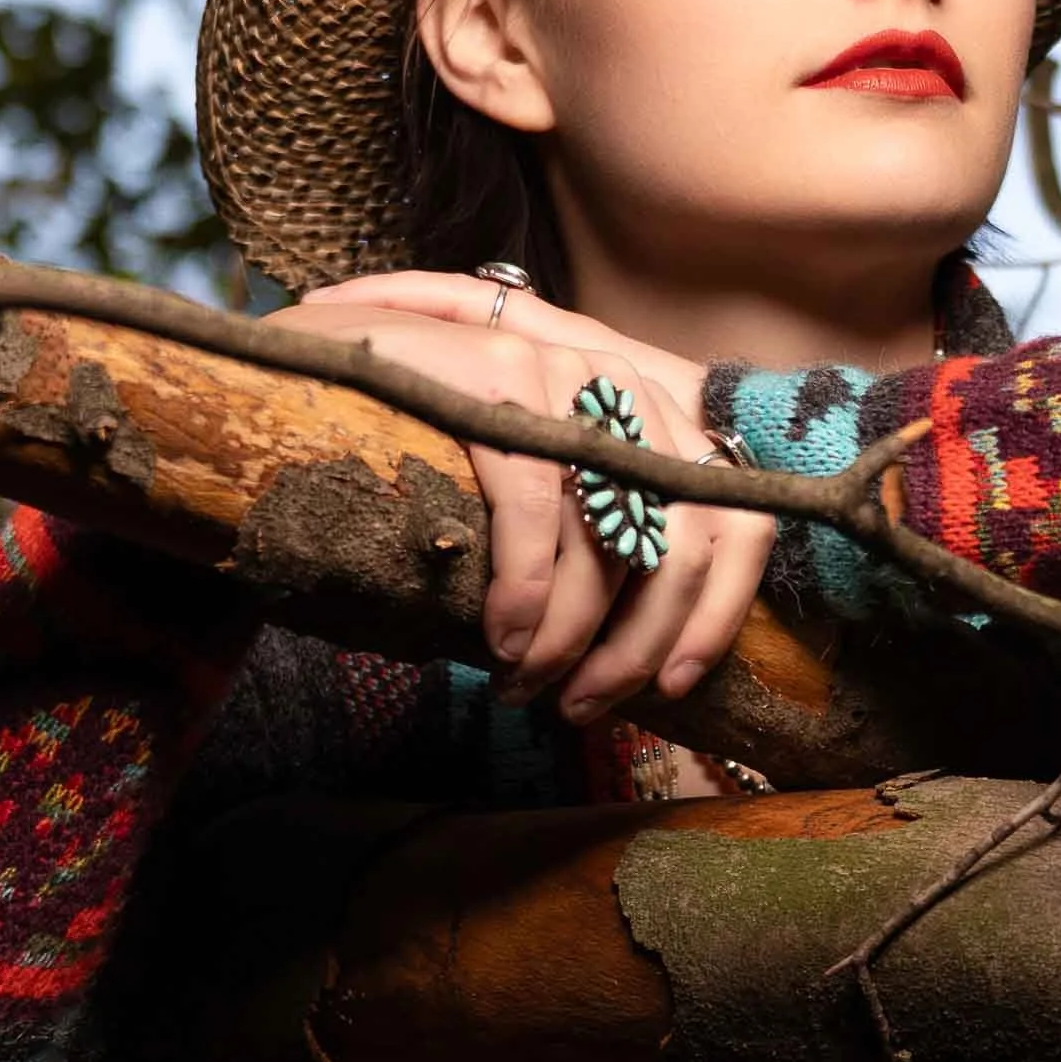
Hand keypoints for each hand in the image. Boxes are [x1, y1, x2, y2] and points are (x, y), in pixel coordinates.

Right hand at [273, 273, 775, 721]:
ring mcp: (566, 371)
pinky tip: (502, 636)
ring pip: (610, 538)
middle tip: (581, 704)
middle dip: (633, 647)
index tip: (674, 689)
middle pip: (679, 545)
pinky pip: (538, 509)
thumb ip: (595, 534)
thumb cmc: (434, 442)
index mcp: (653, 413)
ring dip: (568, 635)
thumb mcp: (538, 484)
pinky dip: (525, 589)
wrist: (323, 356)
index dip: (719, 616)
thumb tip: (632, 651)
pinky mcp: (500, 374)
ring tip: (523, 681)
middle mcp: (625, 382)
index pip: (737, 521)